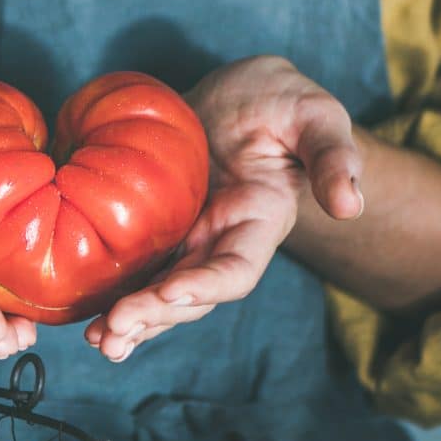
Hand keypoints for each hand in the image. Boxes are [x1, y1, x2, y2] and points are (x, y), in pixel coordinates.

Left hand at [84, 56, 363, 360]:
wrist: (237, 98)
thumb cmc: (280, 100)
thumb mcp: (314, 113)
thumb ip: (333, 154)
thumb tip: (351, 204)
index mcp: (259, 222)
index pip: (236, 270)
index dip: (206, 287)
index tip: (171, 295)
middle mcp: (222, 244)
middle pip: (190, 296)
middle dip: (153, 316)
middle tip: (113, 331)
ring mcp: (188, 244)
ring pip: (160, 296)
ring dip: (131, 323)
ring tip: (99, 342)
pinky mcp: (157, 237)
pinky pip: (137, 276)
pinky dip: (116, 301)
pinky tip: (90, 324)